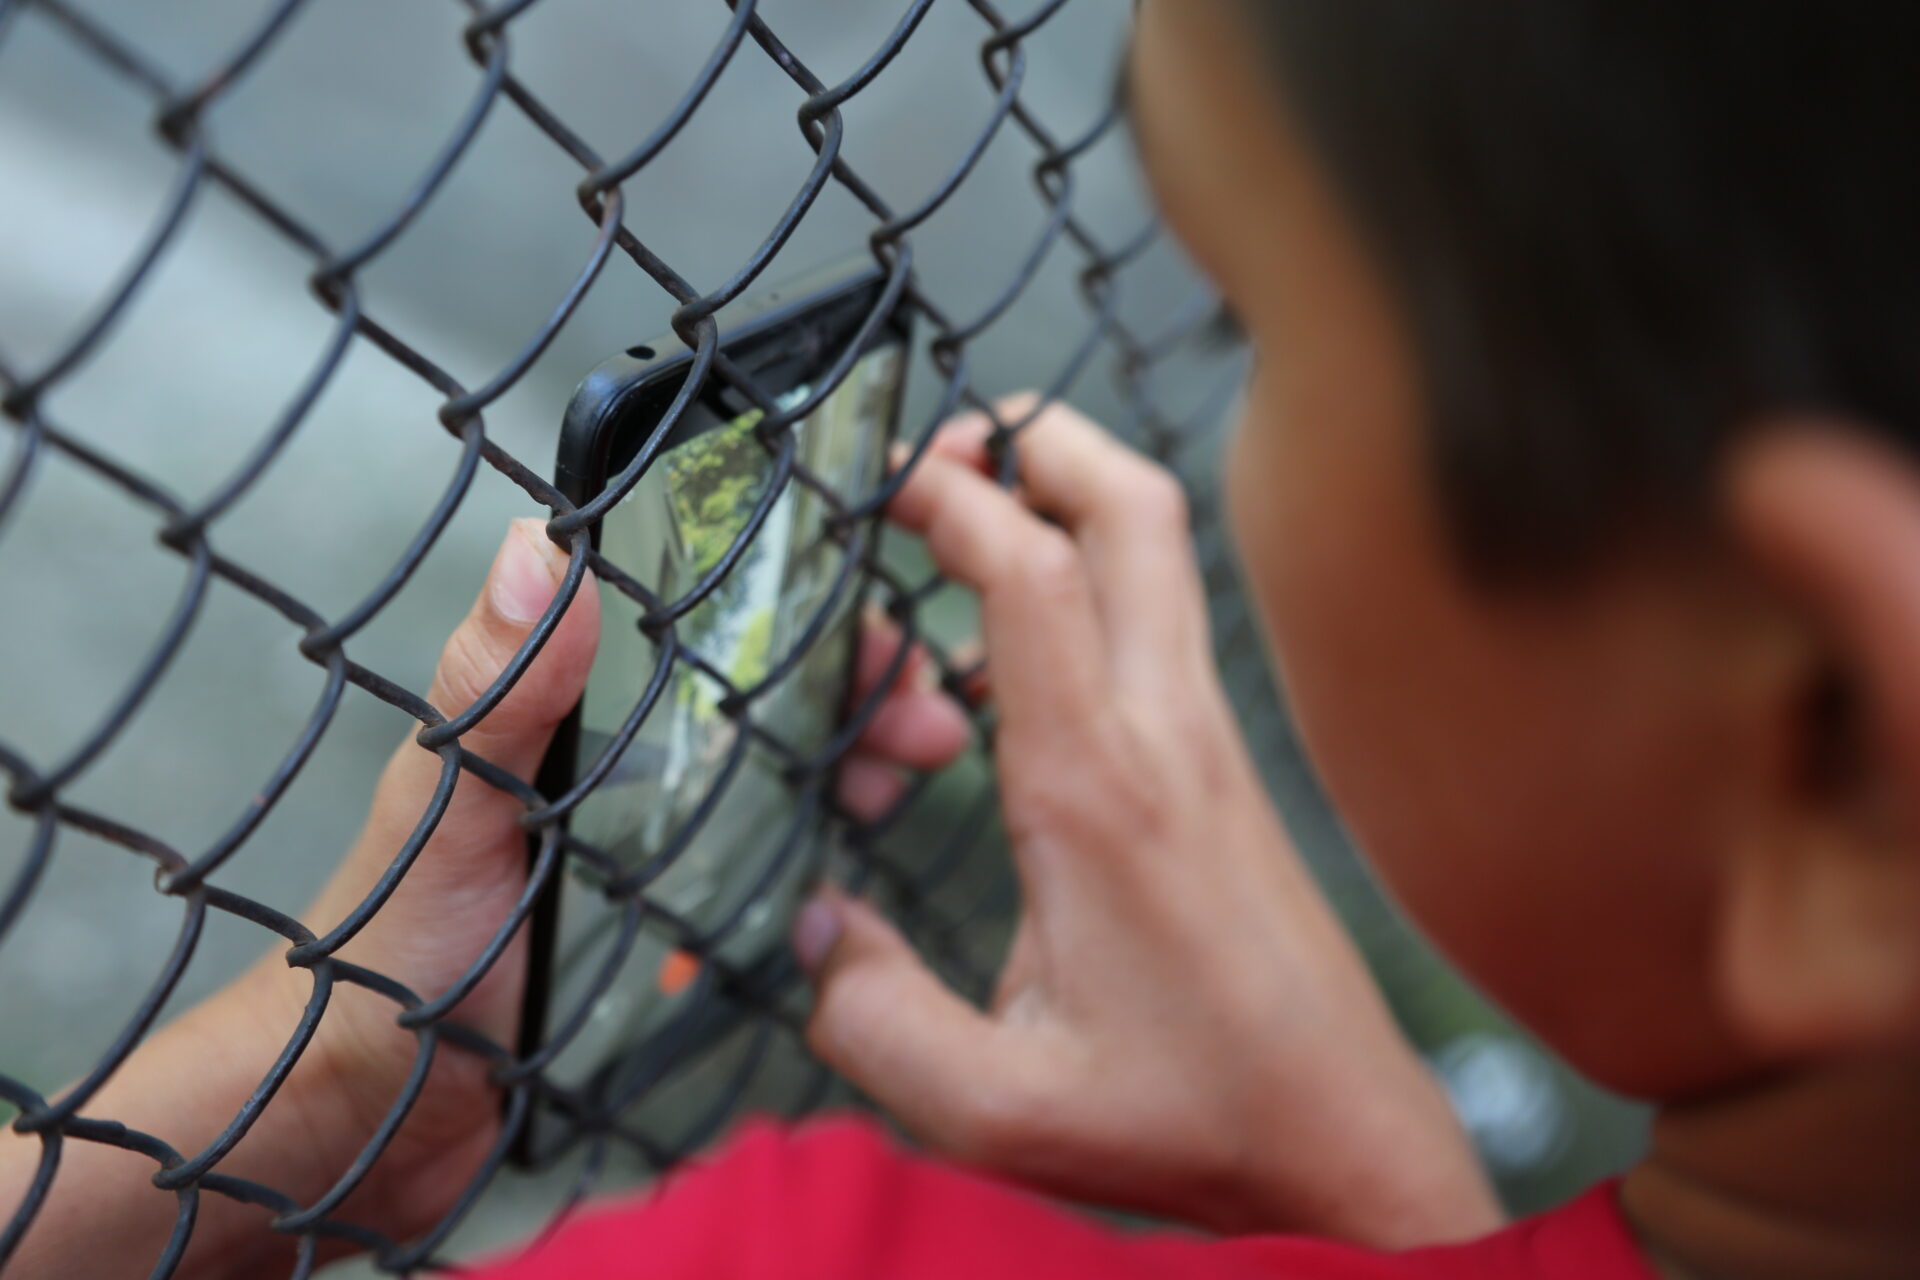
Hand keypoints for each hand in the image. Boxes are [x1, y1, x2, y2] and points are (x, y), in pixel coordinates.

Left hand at [0, 519, 968, 1276]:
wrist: (365, 1116)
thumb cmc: (389, 952)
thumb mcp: (445, 815)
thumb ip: (493, 694)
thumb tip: (536, 541)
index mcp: (564, 714)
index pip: (697, 624)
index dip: (797, 613)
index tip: (878, 637)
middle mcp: (615, 765)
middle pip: (758, 698)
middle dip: (853, 696)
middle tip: (928, 730)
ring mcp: (644, 846)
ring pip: (772, 779)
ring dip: (847, 767)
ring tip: (902, 788)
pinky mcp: (662, 927)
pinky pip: (758, 875)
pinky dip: (814, 860)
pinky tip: (851, 870)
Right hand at [793, 399, 1502, 1244]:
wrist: (1344, 1140)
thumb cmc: (1191, 1116)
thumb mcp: (994, 1106)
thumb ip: (871, 1020)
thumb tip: (811, 933)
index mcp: (1098, 789)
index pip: (1034, 574)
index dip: (956, 499)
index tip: (887, 486)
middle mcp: (1163, 735)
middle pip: (1134, 507)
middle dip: (1039, 438)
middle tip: (947, 450)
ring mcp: (1206, 743)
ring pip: (1157, 555)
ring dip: (1064, 507)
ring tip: (963, 543)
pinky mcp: (1222, 772)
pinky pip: (1153, 630)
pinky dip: (1083, 595)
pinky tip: (1003, 677)